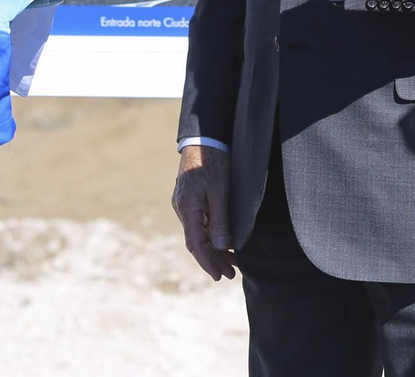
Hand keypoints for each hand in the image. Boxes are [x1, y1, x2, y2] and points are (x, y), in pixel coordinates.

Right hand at [172, 145, 235, 280]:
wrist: (204, 138)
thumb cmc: (213, 162)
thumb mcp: (220, 191)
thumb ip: (220, 220)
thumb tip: (220, 248)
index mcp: (187, 207)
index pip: (195, 244)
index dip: (207, 262)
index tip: (219, 276)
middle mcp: (182, 209)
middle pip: (196, 242)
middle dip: (213, 259)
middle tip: (231, 274)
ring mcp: (184, 204)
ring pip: (198, 234)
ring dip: (213, 249)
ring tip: (232, 262)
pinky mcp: (190, 200)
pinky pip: (199, 224)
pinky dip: (211, 236)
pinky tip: (223, 242)